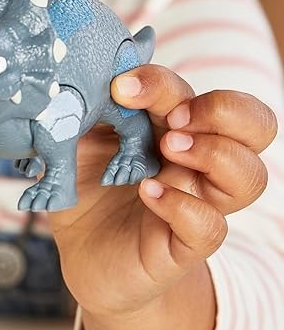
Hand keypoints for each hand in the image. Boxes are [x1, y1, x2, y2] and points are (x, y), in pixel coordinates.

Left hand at [48, 65, 276, 317]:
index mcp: (170, 125)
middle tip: (174, 118)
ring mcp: (195, 202)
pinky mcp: (182, 244)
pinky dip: (184, 206)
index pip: (195, 93)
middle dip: (224, 110)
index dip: (163, 83)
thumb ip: (84, 110)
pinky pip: (211, 228)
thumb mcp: (75, 138)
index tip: (120, 87)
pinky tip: (149, 193)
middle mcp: (194, 160)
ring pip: (249, 176)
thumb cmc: (87, 183)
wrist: (82, 250)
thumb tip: (76, 79)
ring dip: (214, 153)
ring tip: (167, 149)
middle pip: (255, 125)